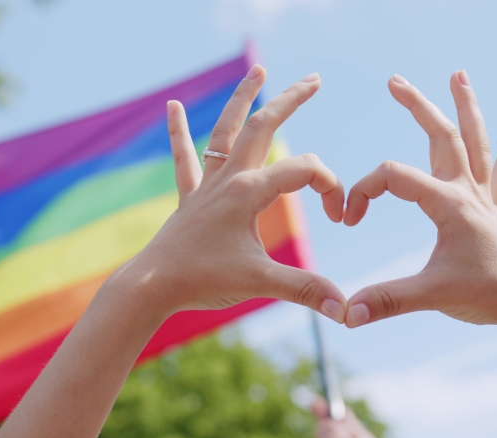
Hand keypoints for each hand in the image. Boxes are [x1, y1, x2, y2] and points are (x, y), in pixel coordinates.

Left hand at [115, 65, 347, 322]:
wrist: (151, 286)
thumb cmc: (202, 281)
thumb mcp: (260, 283)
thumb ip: (305, 290)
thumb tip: (345, 309)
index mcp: (249, 191)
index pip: (305, 171)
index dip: (332, 187)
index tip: (340, 217)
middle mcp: (228, 178)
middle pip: (263, 126)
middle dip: (291, 100)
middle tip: (314, 78)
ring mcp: (207, 185)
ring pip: (226, 131)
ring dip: (242, 99)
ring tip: (256, 69)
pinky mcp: (190, 198)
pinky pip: (184, 158)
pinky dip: (179, 131)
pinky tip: (172, 106)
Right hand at [343, 70, 496, 329]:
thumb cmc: (486, 295)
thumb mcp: (431, 295)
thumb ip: (386, 300)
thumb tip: (345, 313)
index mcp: (449, 203)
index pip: (394, 177)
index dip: (363, 192)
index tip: (348, 220)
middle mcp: (467, 192)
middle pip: (441, 136)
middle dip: (417, 105)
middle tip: (394, 81)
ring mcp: (483, 200)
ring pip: (474, 142)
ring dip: (466, 108)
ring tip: (459, 76)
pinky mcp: (495, 213)